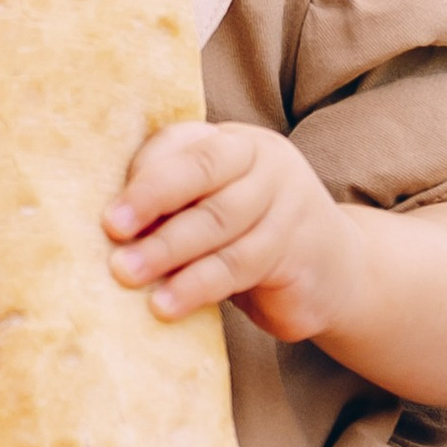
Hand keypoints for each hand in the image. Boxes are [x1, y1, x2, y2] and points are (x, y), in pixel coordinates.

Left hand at [104, 119, 362, 342]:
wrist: (338, 272)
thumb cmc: (250, 238)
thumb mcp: (210, 212)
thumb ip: (173, 209)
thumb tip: (109, 233)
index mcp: (232, 142)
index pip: (184, 145)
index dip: (144, 176)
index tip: (108, 214)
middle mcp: (263, 161)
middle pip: (202, 173)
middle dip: (152, 203)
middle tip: (112, 235)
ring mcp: (286, 202)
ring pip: (220, 220)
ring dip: (168, 250)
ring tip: (128, 275)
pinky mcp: (298, 249)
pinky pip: (240, 264)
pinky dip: (198, 284)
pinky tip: (167, 303)